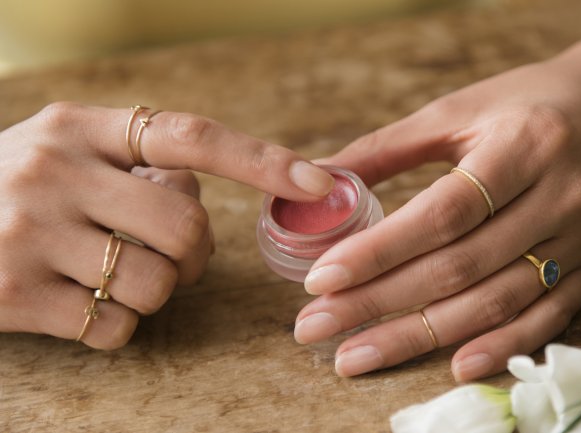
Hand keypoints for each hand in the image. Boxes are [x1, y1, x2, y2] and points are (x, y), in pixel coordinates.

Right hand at [0, 102, 333, 348]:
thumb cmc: (11, 188)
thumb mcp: (65, 151)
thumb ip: (139, 161)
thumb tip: (200, 187)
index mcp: (79, 127)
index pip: (192, 137)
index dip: (263, 160)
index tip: (320, 182)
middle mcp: (53, 170)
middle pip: (186, 228)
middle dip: (197, 255)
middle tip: (173, 255)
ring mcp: (27, 232)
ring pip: (157, 285)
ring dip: (157, 292)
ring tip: (115, 274)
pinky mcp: (10, 295)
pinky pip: (115, 328)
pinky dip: (116, 326)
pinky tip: (80, 303)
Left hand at [293, 56, 580, 380]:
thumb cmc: (533, 101)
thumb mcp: (462, 107)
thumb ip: (391, 146)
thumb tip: (321, 180)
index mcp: (523, 146)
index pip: (443, 212)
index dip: (380, 250)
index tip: (321, 278)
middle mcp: (559, 197)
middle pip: (460, 266)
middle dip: (380, 302)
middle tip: (315, 326)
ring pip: (496, 301)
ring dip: (422, 337)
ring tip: (356, 355)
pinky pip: (549, 317)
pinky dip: (502, 346)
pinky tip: (454, 366)